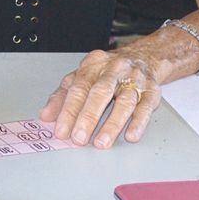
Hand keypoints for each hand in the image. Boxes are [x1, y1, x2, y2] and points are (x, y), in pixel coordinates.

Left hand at [40, 49, 159, 148]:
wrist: (144, 57)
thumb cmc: (108, 71)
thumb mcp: (82, 77)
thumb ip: (63, 96)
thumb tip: (46, 116)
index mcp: (94, 65)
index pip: (78, 87)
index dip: (69, 110)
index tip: (61, 130)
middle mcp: (115, 69)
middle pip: (100, 92)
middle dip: (88, 117)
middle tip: (79, 138)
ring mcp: (135, 79)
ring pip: (124, 101)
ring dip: (113, 124)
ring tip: (102, 142)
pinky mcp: (152, 90)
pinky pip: (146, 107)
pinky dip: (139, 122)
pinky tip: (131, 135)